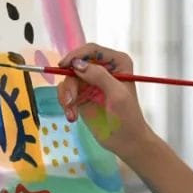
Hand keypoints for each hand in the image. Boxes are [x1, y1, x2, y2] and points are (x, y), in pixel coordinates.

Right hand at [56, 43, 152, 159]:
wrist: (126, 142)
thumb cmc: (128, 118)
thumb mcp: (117, 94)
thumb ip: (99, 76)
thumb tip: (78, 64)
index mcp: (117, 62)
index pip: (92, 50)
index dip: (76, 55)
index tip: (64, 65)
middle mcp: (103, 69)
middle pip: (76, 64)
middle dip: (70, 82)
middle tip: (70, 101)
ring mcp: (91, 82)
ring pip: (68, 79)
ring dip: (66, 96)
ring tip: (72, 113)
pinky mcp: (82, 95)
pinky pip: (66, 92)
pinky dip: (66, 103)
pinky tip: (72, 116)